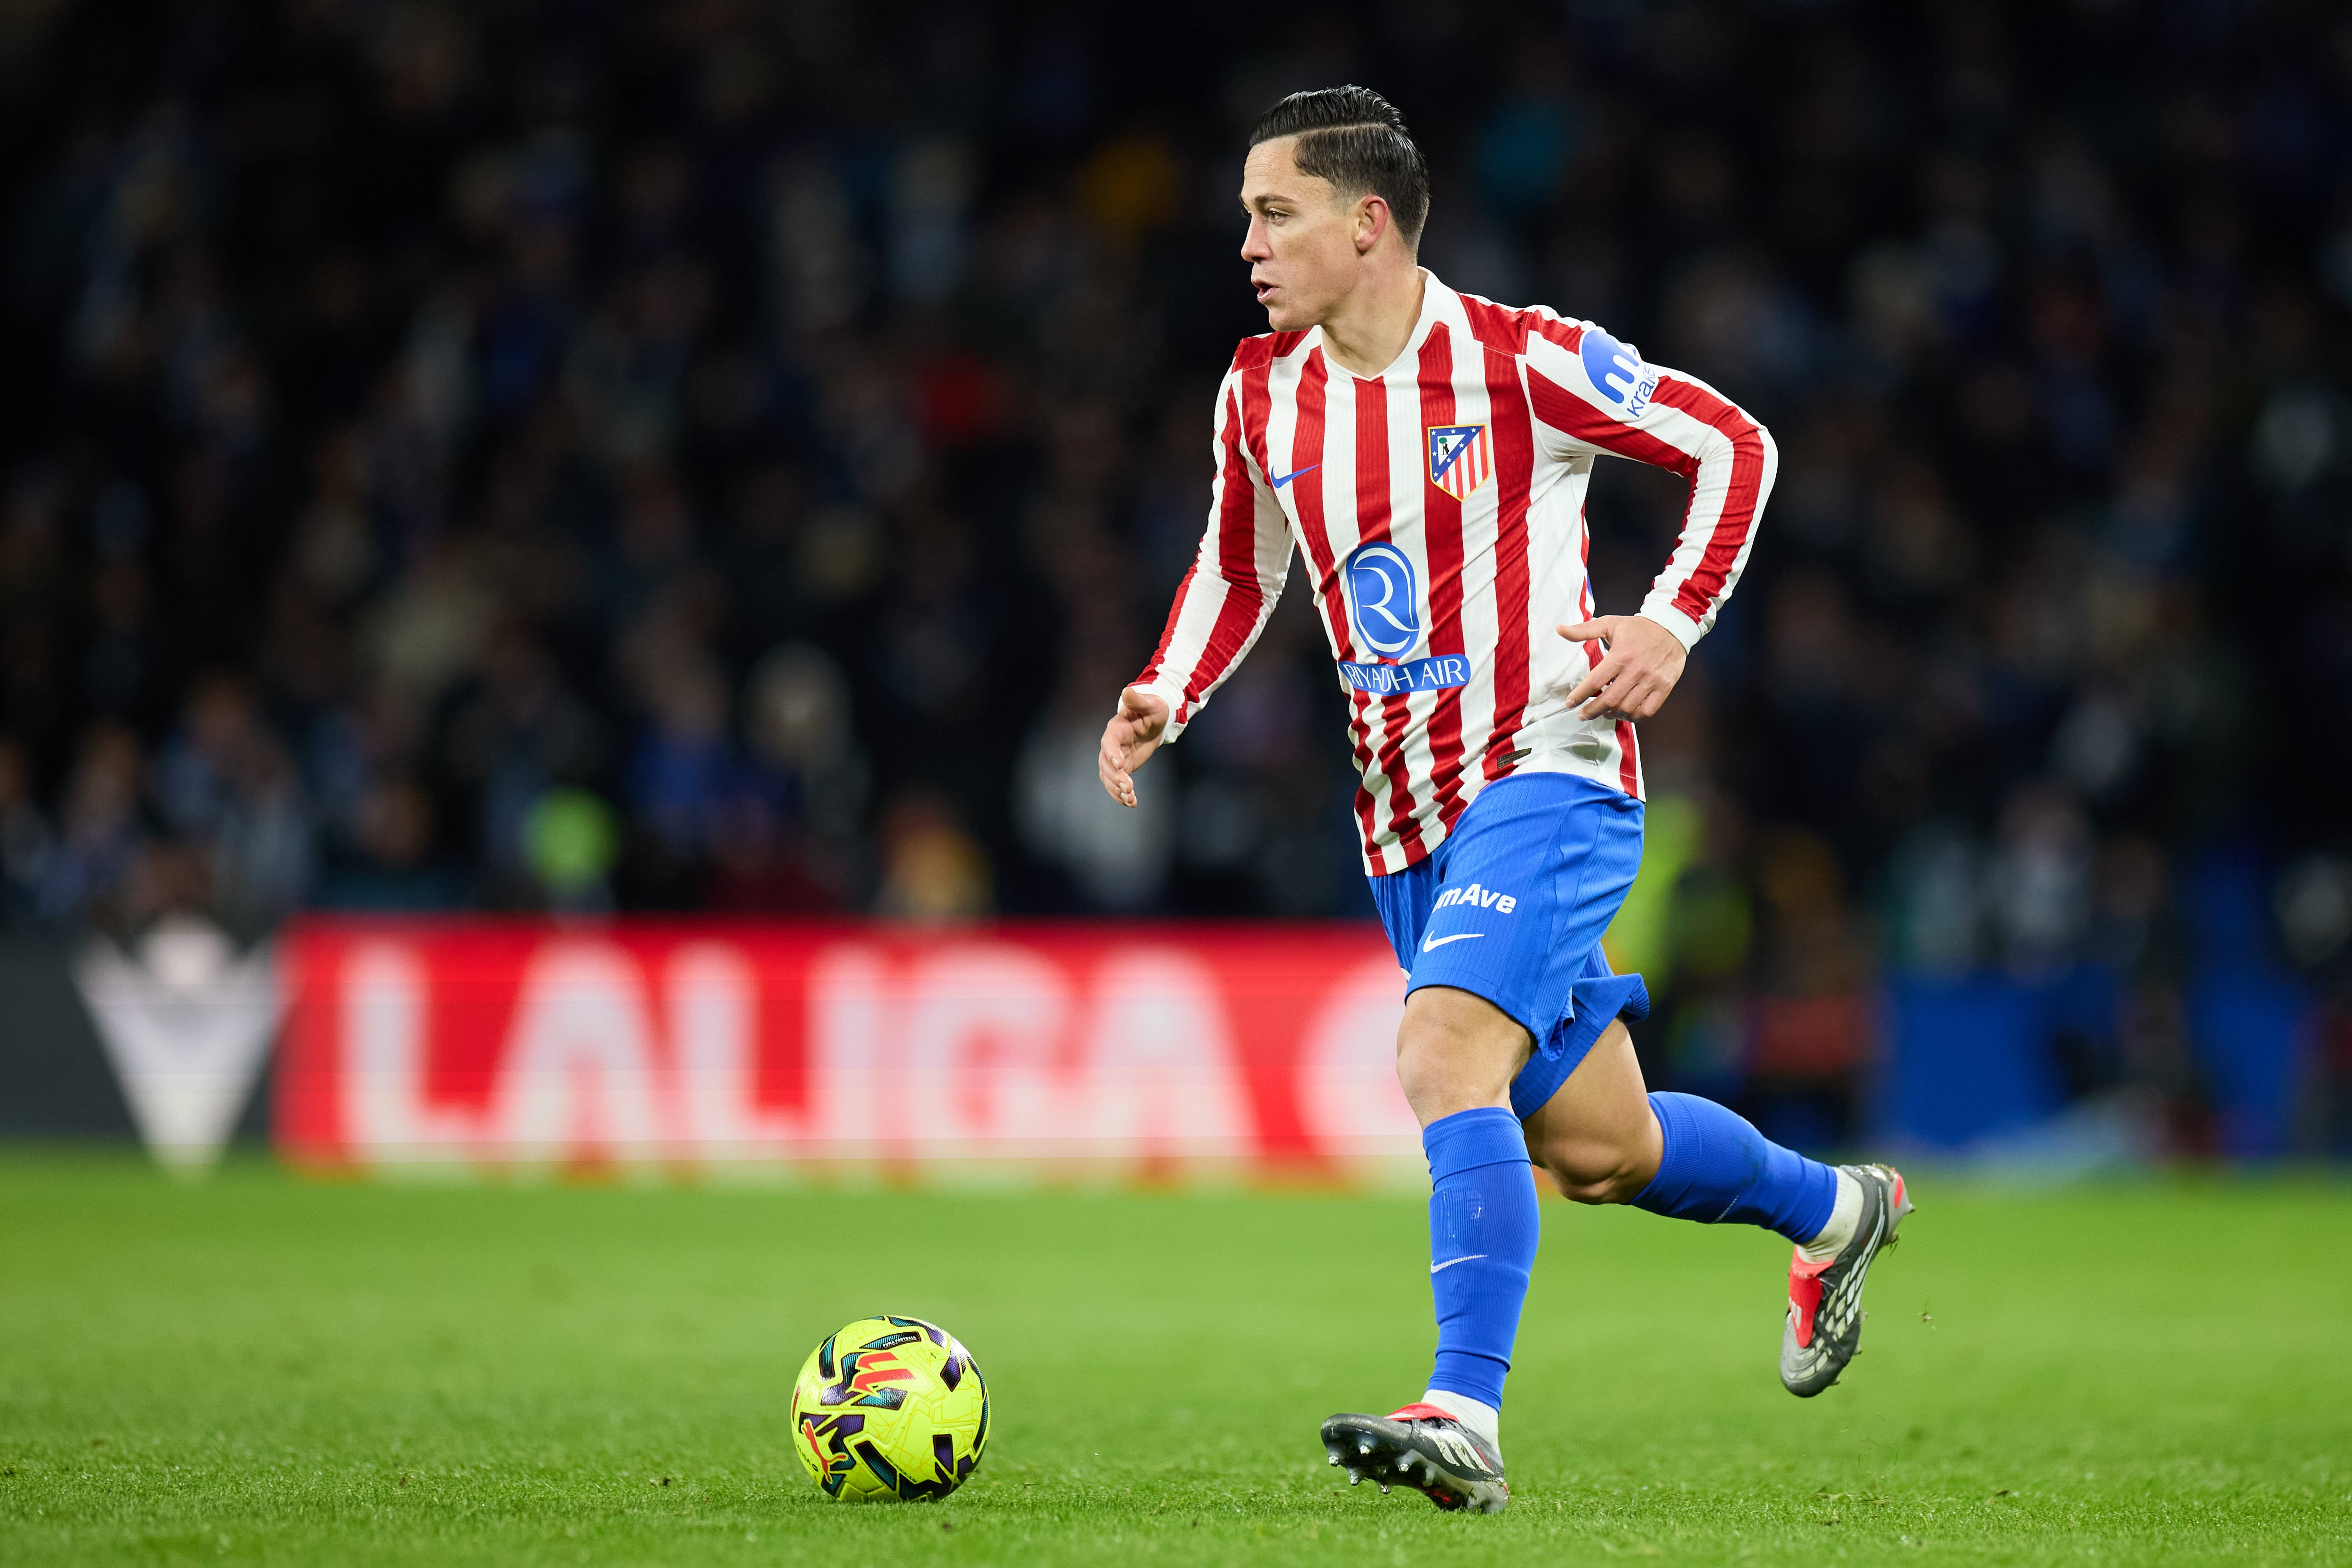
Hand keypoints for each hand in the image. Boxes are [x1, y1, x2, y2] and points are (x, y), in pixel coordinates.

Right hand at [1098, 687, 1169, 807]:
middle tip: (1128, 787)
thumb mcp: (1150, 703)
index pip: (1109, 742)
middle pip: (1105, 764)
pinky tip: (1131, 803)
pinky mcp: (1122, 768)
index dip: (1112, 753)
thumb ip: (1137, 700)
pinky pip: (1117, 784)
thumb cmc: (1153, 708)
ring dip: (1116, 790)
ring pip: (1108, 777)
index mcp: (1116, 729)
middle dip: (1115, 777)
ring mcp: (1115, 758)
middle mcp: (1111, 745)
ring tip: (1130, 799)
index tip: (1119, 764)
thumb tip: (1127, 691)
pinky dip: (1121, 795)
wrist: (1156, 720)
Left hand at [1558, 615, 1687, 721]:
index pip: (1595, 681)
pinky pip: (1647, 711)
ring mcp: (1652, 681)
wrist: (1672, 627)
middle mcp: (1636, 670)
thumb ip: (1584, 630)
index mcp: (1621, 655)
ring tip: (1602, 713)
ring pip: (1627, 708)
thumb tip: (1560, 630)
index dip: (1579, 695)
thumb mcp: (1610, 623)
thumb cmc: (1638, 628)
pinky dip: (1633, 717)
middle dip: (1592, 711)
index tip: (1570, 703)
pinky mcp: (1664, 688)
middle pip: (1609, 700)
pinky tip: (1624, 713)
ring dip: (1611, 715)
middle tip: (1582, 715)